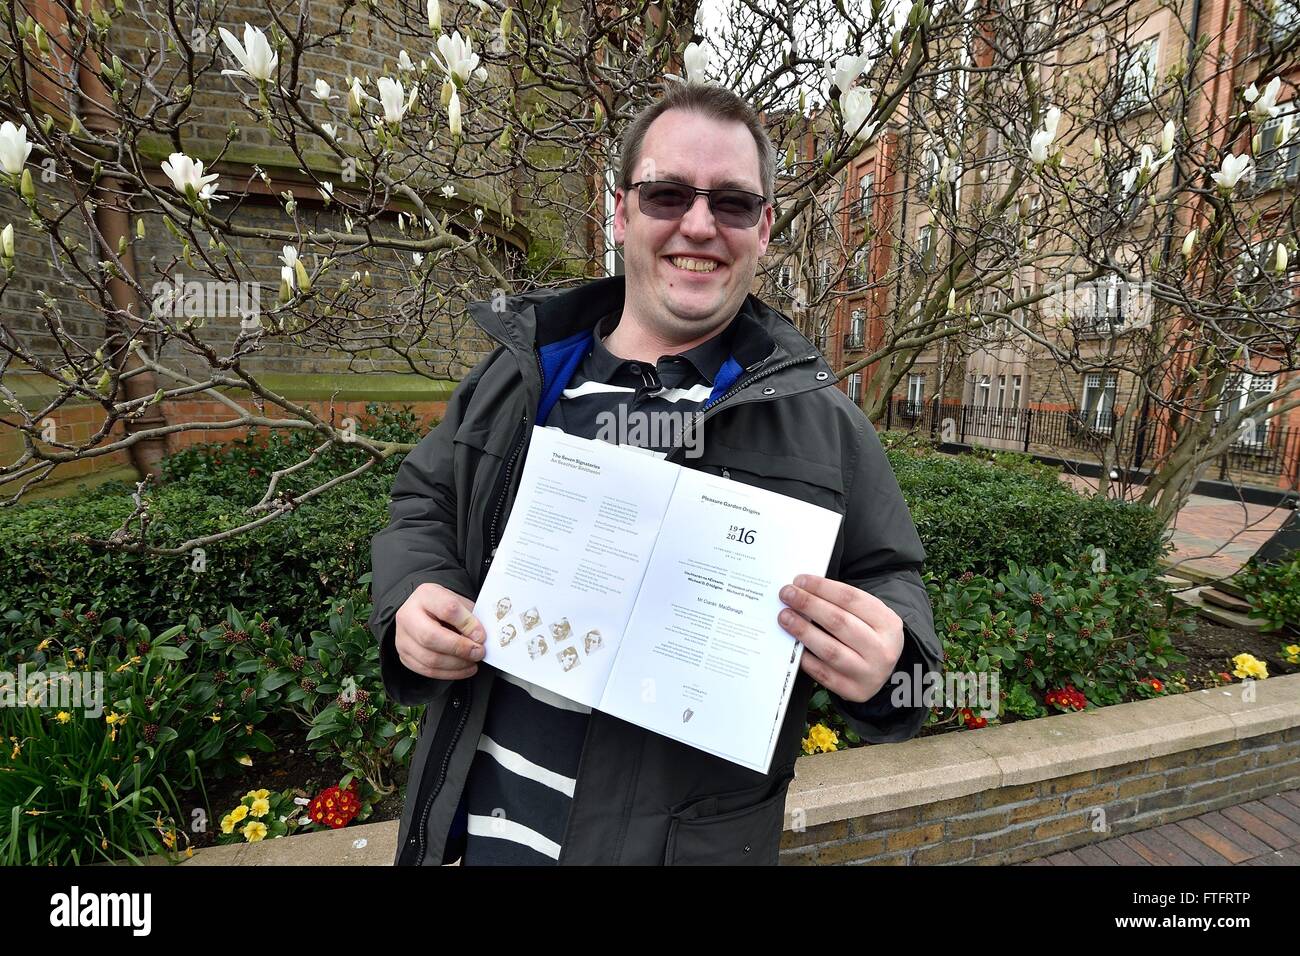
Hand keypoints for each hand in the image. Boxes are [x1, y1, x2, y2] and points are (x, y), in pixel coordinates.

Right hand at [394, 583, 485, 679]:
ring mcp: (402, 638)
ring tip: (473, 661)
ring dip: (457, 664)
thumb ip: (470, 618)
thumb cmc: (445, 608)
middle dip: (460, 648)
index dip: (467, 624)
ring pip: (429, 658)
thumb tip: (479, 639)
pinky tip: (463, 669)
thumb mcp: (460, 603)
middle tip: (478, 652)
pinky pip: (427, 670)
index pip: (447, 609)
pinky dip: (449, 673)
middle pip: (431, 637)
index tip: (481, 635)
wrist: (425, 612)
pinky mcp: (404, 656)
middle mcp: (408, 616)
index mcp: (425, 595)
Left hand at [777, 574, 904, 703]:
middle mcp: (882, 649)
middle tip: (787, 594)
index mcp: (888, 623)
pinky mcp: (854, 691)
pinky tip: (793, 645)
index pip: (851, 599)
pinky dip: (806, 658)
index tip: (799, 580)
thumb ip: (842, 604)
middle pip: (839, 622)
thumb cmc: (868, 635)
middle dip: (809, 605)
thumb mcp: (868, 616)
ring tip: (785, 617)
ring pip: (830, 650)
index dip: (822, 587)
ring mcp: (868, 673)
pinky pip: (823, 674)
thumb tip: (803, 590)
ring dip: (803, 631)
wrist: (884, 672)